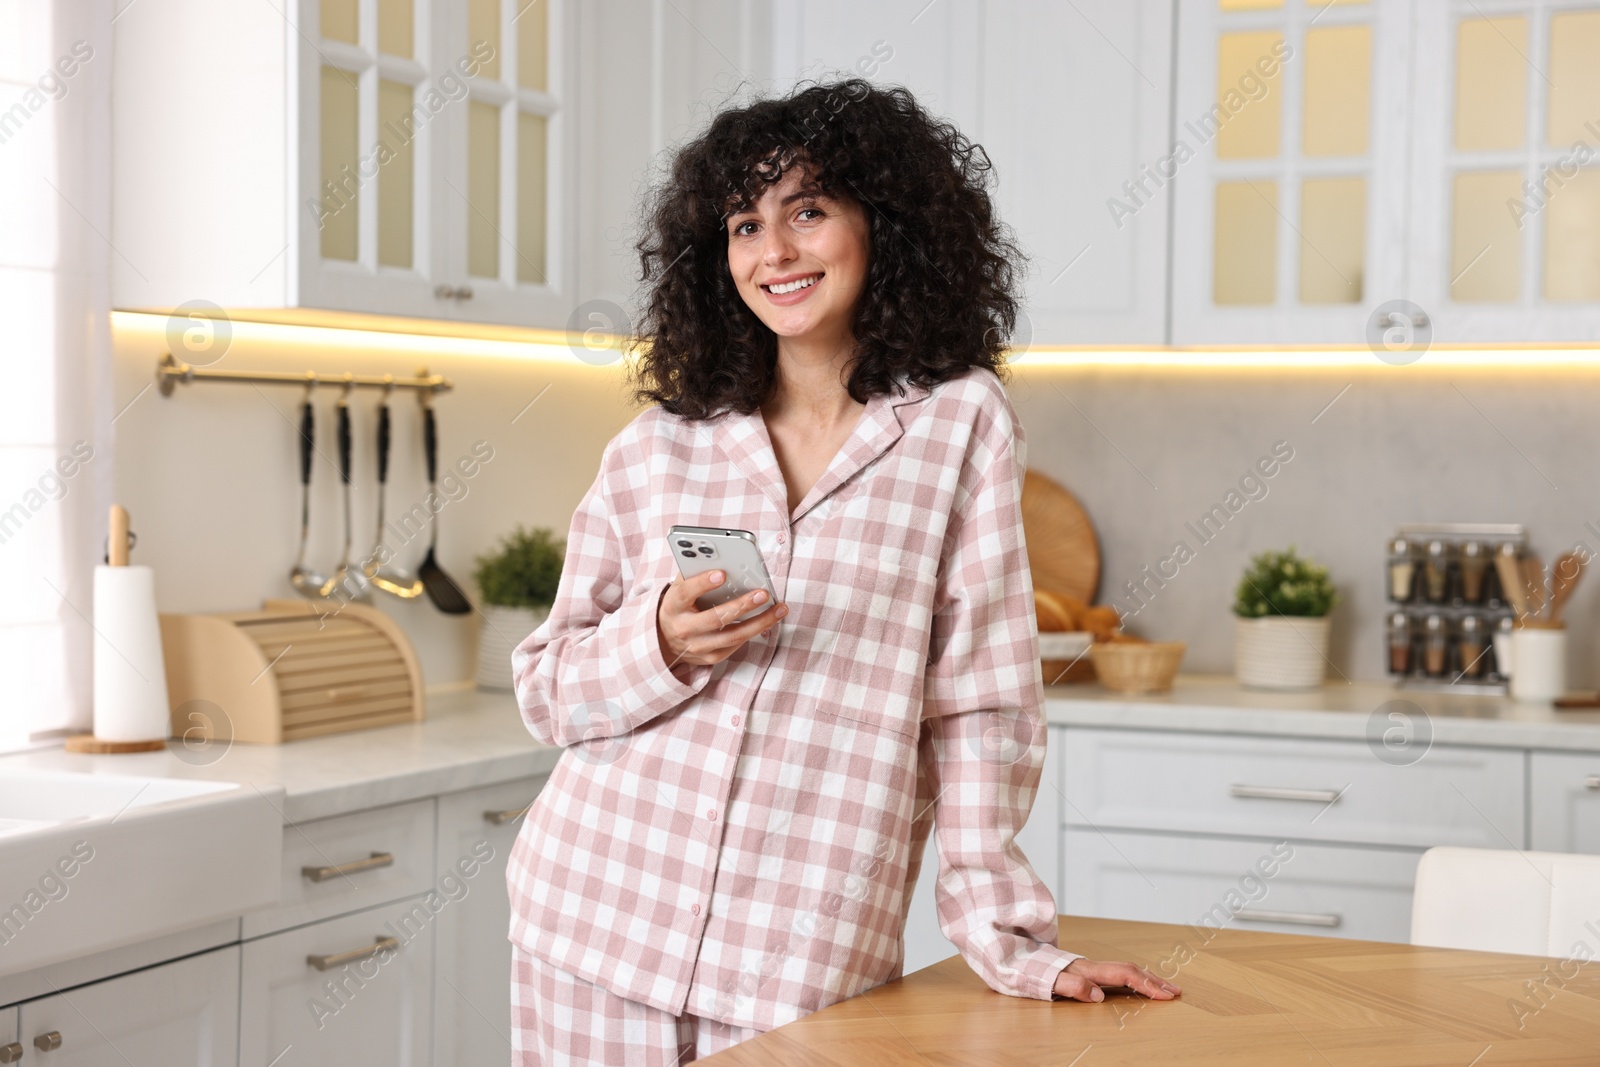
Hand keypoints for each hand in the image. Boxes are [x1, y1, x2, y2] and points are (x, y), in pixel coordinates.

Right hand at [657, 570, 786, 673]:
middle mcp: (683, 629)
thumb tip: (723, 558)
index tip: (721, 573)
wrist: (666, 641)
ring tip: (779, 609)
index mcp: (672, 606)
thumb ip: (694, 573)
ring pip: (732, 636)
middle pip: (715, 619)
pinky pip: (736, 645)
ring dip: (759, 622)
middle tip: (763, 593)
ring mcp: (697, 647)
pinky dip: (754, 631)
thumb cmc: (679, 606)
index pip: (685, 593)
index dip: (702, 584)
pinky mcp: (711, 657)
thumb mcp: (679, 589)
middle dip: (741, 606)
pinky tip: (768, 619)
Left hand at [1052, 958, 1180, 1002]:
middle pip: (1132, 970)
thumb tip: (1099, 995)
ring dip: (1150, 979)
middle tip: (1177, 992)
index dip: (1146, 984)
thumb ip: (1074, 987)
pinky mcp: (1093, 973)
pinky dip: (1137, 979)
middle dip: (1156, 981)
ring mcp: (1096, 969)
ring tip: (1168, 989)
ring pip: (1129, 970)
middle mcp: (1096, 967)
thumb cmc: (1040, 974)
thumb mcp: (1053, 982)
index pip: (1126, 975)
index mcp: (1090, 970)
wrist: (1027, 962)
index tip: (1165, 995)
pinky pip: (1121, 975)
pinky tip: (1144, 985)